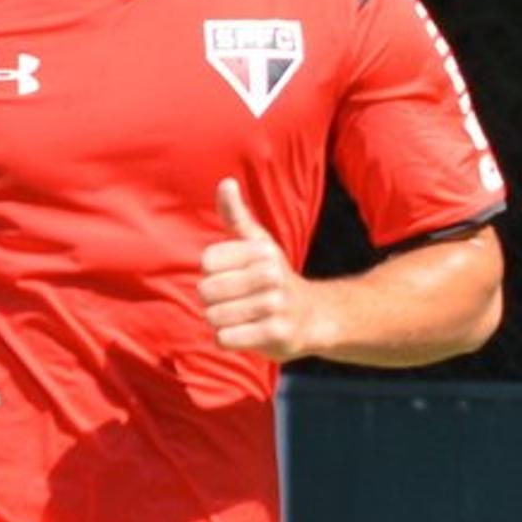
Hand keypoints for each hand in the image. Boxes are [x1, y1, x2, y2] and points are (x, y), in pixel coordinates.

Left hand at [199, 178, 317, 361]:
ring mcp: (275, 306)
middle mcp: (271, 275)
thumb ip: (236, 215)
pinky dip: (229, 339)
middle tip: (237, 301)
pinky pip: (225, 338)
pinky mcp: (275, 334)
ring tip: (244, 317)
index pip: (207, 262)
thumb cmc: (273, 277)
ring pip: (214, 316)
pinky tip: (248, 333)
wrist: (314, 316)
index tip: (234, 276)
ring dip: (222, 321)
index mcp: (262, 251)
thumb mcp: (258, 243)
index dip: (213, 274)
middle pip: (207, 290)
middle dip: (214, 300)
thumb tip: (226, 183)